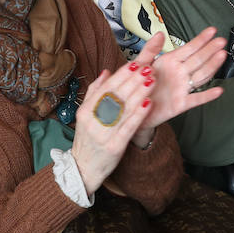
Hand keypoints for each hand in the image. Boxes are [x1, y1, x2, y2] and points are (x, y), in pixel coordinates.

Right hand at [70, 56, 154, 192]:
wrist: (82, 169)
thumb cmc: (87, 140)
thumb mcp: (85, 115)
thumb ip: (95, 92)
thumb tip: (107, 72)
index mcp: (85, 110)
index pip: (106, 87)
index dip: (122, 74)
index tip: (135, 63)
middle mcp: (92, 120)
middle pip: (116, 95)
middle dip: (133, 80)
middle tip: (147, 68)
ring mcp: (102, 134)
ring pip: (123, 109)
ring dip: (139, 92)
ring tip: (151, 81)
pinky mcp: (113, 146)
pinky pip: (128, 127)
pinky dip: (138, 114)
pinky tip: (148, 103)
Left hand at [130, 29, 226, 135]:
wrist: (136, 107)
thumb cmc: (140, 85)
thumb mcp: (141, 64)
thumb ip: (150, 49)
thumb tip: (160, 34)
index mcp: (170, 62)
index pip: (189, 48)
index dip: (201, 39)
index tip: (212, 31)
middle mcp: (179, 73)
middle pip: (199, 59)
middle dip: (210, 49)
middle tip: (221, 41)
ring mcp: (182, 88)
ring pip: (200, 75)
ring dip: (212, 66)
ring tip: (221, 56)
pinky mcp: (181, 103)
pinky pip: (196, 99)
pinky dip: (207, 95)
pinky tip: (217, 90)